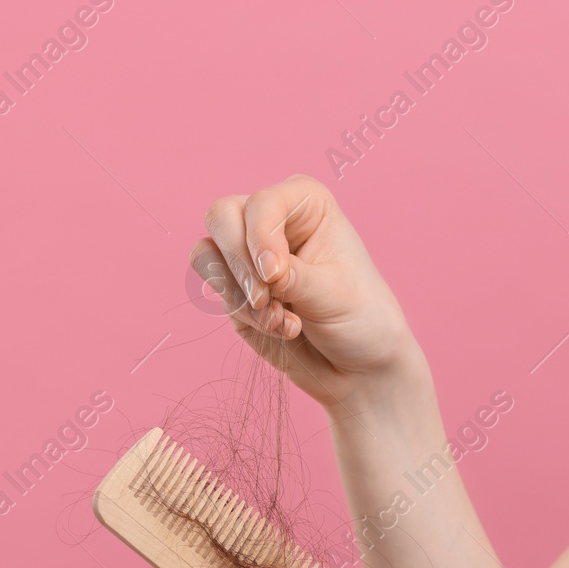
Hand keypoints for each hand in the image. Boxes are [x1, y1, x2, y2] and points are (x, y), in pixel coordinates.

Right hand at [189, 175, 426, 407]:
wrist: (357, 364)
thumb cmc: (361, 318)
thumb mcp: (336, 295)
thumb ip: (295, 278)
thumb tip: (261, 271)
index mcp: (306, 203)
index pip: (262, 203)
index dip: (261, 237)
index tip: (274, 275)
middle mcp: (272, 220)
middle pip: (222, 216)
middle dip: (240, 265)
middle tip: (267, 300)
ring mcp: (248, 253)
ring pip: (206, 253)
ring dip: (239, 295)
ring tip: (282, 322)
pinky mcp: (235, 288)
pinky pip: (215, 291)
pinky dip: (241, 313)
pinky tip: (279, 329)